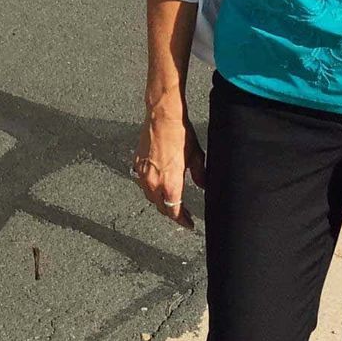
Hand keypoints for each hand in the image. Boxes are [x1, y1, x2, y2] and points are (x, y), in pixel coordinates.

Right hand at [132, 105, 204, 228]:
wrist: (162, 116)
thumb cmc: (180, 134)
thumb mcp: (197, 157)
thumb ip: (200, 175)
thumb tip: (204, 185)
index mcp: (170, 184)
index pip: (174, 212)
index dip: (182, 221)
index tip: (189, 224)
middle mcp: (154, 183)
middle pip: (161, 207)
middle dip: (171, 212)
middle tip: (181, 214)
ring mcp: (143, 174)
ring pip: (150, 196)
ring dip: (160, 201)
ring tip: (169, 200)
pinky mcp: (137, 163)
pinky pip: (143, 182)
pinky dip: (151, 187)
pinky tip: (157, 182)